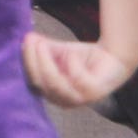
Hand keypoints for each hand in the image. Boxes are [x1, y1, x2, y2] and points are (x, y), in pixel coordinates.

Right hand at [22, 30, 137, 107]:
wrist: (113, 58)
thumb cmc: (83, 58)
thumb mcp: (59, 51)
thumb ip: (42, 47)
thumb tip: (26, 38)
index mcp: (51, 92)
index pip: (33, 80)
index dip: (28, 62)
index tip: (25, 42)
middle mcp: (62, 100)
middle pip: (41, 84)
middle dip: (35, 61)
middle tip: (33, 42)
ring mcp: (79, 99)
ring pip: (57, 86)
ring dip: (47, 64)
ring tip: (43, 44)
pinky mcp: (94, 93)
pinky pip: (79, 81)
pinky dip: (73, 67)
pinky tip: (71, 54)